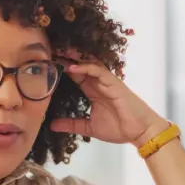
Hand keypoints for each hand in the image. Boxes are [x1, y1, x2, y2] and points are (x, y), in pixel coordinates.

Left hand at [49, 60, 167, 147]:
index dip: (61, 68)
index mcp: (93, 90)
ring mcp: (106, 81)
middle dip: (65, 57)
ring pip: (88, 63)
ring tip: (57, 53)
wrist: (139, 132)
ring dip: (73, 58)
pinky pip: (98, 70)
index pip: (75, 74)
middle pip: (80, 64)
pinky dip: (85, 67)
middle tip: (47, 51)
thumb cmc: (119, 128)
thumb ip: (71, 124)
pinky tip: (72, 67)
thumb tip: (51, 125)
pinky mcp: (114, 82)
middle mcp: (99, 82)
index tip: (45, 64)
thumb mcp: (89, 127)